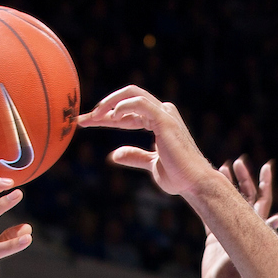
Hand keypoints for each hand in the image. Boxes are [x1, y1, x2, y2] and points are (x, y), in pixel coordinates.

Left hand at [78, 85, 217, 197]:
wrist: (193, 183)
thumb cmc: (177, 176)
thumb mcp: (151, 165)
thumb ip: (135, 156)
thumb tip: (115, 155)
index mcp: (157, 121)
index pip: (126, 112)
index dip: (104, 116)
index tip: (84, 122)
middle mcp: (161, 113)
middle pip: (126, 99)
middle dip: (104, 106)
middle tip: (84, 118)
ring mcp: (164, 114)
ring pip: (132, 94)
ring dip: (110, 103)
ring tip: (94, 117)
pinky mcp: (165, 119)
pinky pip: (140, 103)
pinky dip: (124, 106)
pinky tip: (112, 117)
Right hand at [202, 158, 277, 277]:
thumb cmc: (234, 271)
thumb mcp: (249, 248)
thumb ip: (264, 231)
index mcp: (253, 225)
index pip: (263, 198)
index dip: (265, 182)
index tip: (266, 166)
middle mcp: (242, 225)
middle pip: (246, 195)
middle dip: (243, 178)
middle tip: (237, 163)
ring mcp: (227, 229)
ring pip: (227, 201)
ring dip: (226, 185)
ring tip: (221, 168)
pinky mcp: (213, 236)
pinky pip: (210, 213)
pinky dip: (209, 199)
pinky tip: (203, 189)